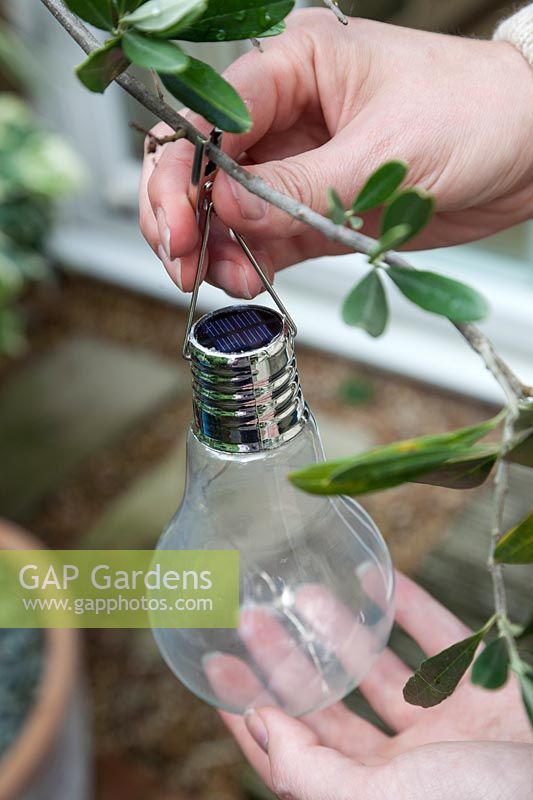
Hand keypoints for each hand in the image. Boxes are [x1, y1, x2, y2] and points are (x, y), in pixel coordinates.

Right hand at [139, 9, 532, 298]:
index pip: (213, 115)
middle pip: (202, 162)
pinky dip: (249, 264)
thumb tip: (224, 206)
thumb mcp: (385, 148)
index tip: (183, 223)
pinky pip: (266, 240)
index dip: (183, 170)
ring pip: (227, 209)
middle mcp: (287, 116)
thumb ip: (300, 185)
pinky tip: (244, 281)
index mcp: (296, 65)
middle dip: (182, 212)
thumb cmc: (475, 113)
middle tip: (180, 260)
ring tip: (217, 280)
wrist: (529, 152)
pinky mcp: (317, 212)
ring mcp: (298, 167)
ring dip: (212, 247)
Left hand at [219, 574, 532, 799]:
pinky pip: (441, 642)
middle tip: (252, 615)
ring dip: (343, 629)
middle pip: (330, 705)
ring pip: (381, 669)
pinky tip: (378, 576)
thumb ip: (314, 772)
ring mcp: (445, 730)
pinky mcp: (484, 697)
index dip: (251, 711)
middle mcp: (402, 766)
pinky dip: (410, 608)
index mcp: (369, 796)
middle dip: (288, 661)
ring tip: (304, 591)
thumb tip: (263, 728)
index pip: (292, 751)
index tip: (217, 664)